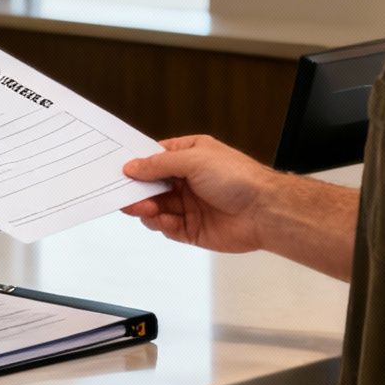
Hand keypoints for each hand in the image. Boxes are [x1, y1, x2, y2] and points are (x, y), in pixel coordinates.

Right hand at [119, 135, 284, 253]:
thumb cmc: (239, 178)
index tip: (119, 169)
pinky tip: (160, 219)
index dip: (138, 164)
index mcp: (191, 156)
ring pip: (156, 208)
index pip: (156, 158)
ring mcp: (190, 205)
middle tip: (124, 194)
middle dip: (137, 190)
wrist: (264, 211)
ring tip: (143, 207)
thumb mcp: (194, 159)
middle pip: (152, 185)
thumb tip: (133, 166)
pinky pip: (168, 227)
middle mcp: (189, 180)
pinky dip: (161, 224)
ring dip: (146, 208)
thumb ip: (160, 164)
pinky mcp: (193, 229)